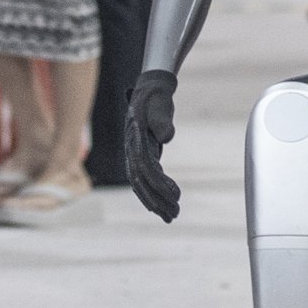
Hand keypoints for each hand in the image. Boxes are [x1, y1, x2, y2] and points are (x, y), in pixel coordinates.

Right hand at [126, 70, 180, 221]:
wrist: (148, 90)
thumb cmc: (156, 97)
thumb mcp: (160, 103)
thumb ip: (162, 120)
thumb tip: (165, 137)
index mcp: (135, 139)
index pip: (146, 167)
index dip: (160, 184)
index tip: (176, 195)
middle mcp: (131, 150)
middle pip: (141, 181)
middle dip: (157, 200)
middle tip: (175, 214)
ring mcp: (133, 155)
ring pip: (141, 185)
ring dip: (155, 202)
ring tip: (172, 216)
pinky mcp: (140, 157)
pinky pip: (144, 180)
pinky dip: (152, 195)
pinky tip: (161, 207)